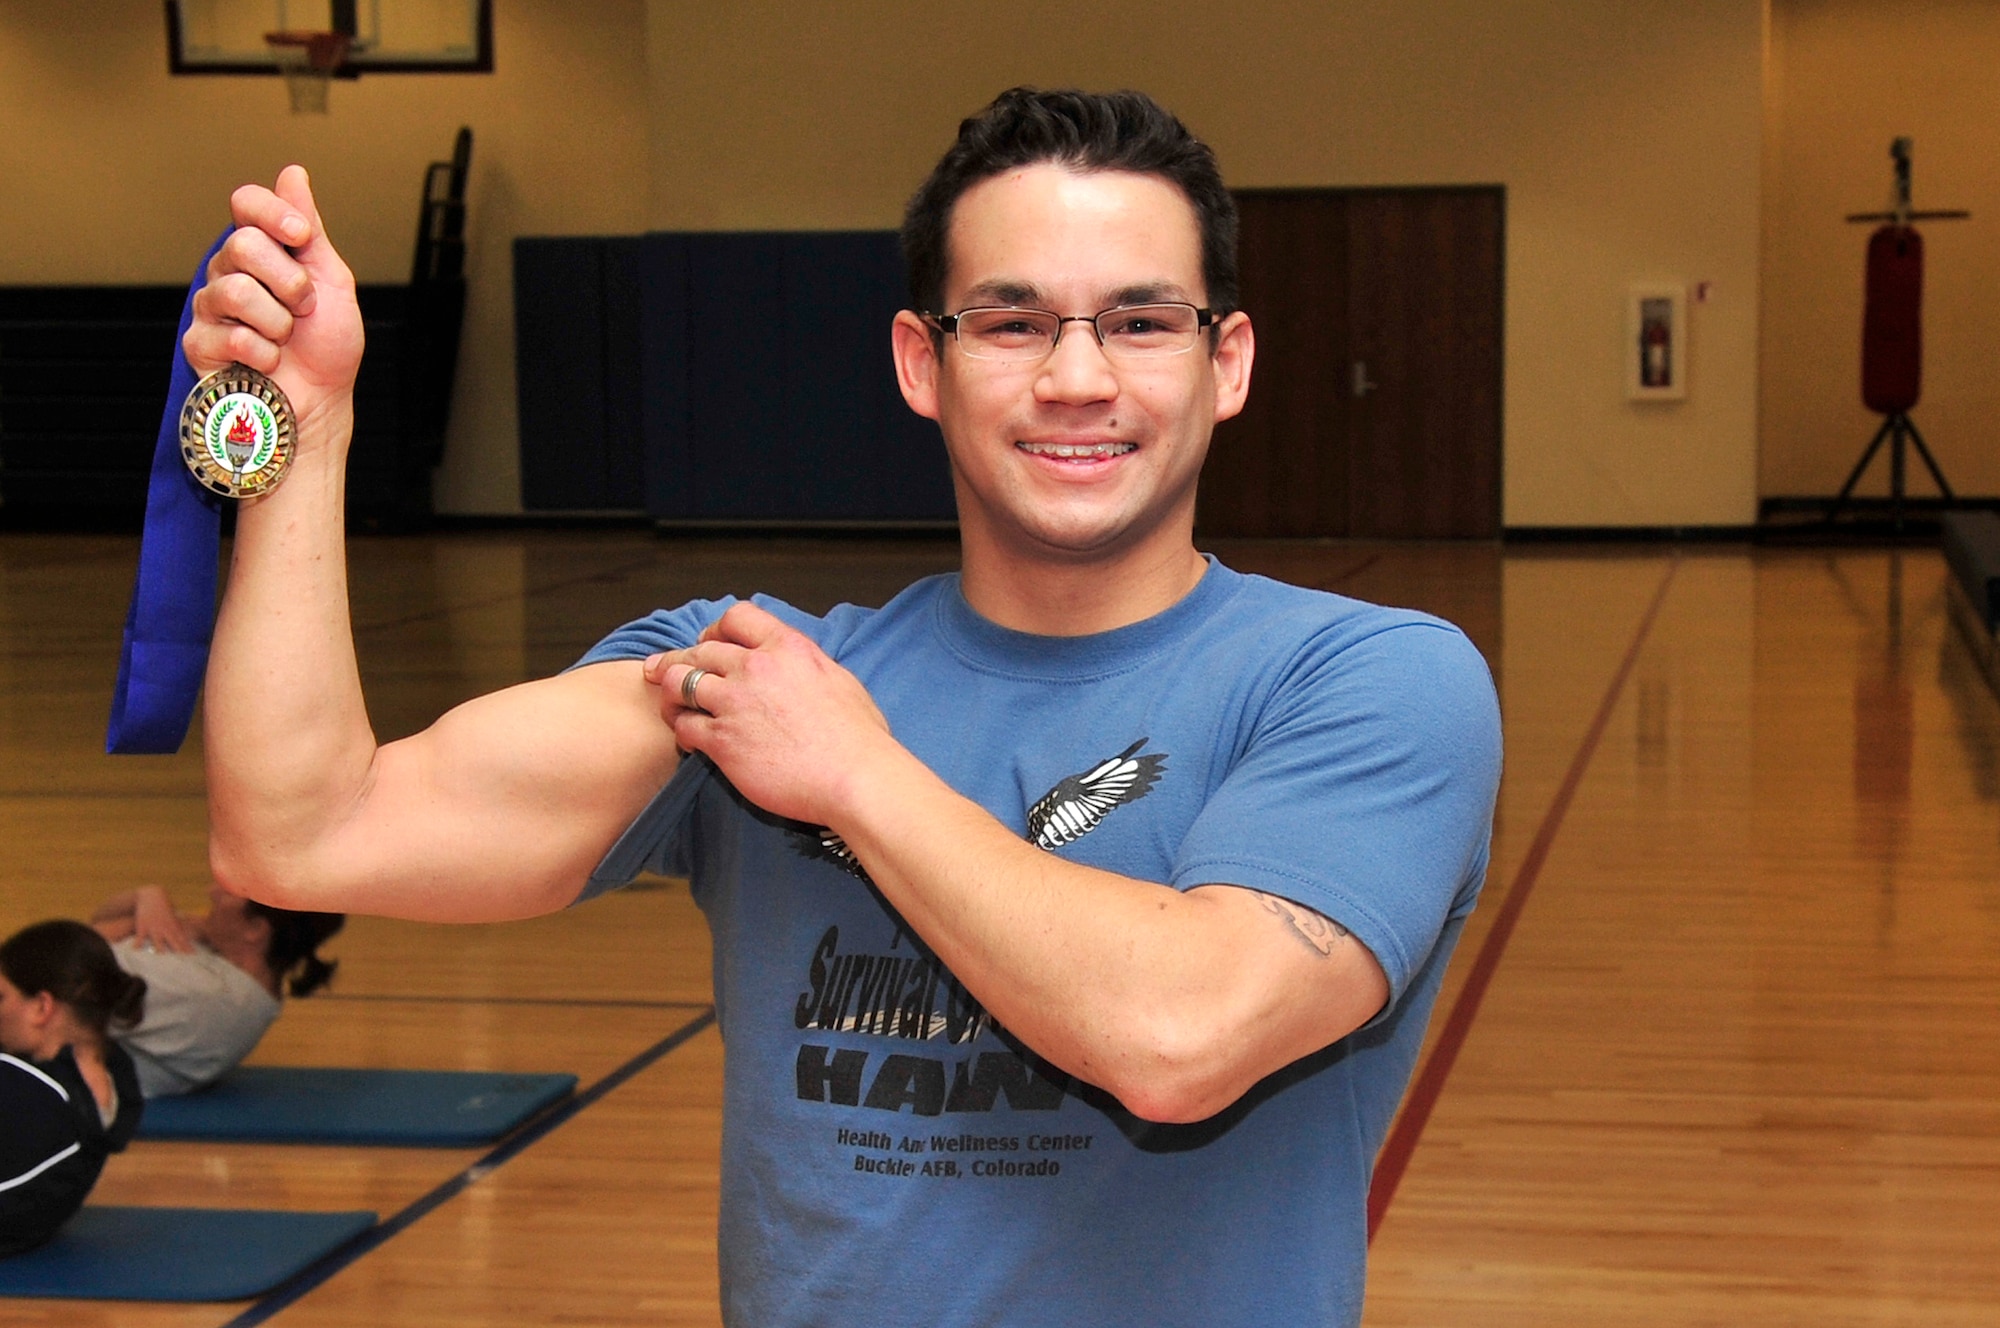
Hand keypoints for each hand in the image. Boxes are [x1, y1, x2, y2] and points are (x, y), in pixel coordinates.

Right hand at [130, 885, 196, 953]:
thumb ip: (178, 926)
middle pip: (173, 941)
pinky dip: (138, 942)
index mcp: (174, 926)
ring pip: (158, 940)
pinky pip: (140, 936)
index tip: (193, 955)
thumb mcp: (173, 916)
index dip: (187, 947)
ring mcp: (154, 927)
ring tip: (163, 956)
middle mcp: (165, 928)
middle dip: (179, 949)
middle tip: (185, 959)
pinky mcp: (143, 925)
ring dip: (160, 948)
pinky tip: (136, 949)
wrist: (152, 895)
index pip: (182, 939)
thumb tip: (185, 935)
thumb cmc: (164, 907)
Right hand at [182, 164, 363, 441]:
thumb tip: (293, 173)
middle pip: (243, 244)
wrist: (321, 403)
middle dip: (289, 282)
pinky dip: (265, 353)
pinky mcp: (198, 343)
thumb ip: (309, 231)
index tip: (301, 236)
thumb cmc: (328, 346)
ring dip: (278, 322)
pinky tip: (268, 362)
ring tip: (286, 339)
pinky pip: (229, 333)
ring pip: (234, 289)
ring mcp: (210, 306)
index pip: (245, 203)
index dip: (272, 212)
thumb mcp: (331, 281)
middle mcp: (230, 271)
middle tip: (304, 308)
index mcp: (263, 252)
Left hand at [641, 603, 896, 827]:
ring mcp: (735, 702)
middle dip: (678, 660)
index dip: (716, 629)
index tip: (709, 642)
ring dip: (670, 694)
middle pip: (699, 650)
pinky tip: (689, 741)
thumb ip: (807, 665)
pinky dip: (681, 731)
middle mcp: (756, 667)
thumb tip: (799, 669)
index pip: (736, 617)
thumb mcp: (838, 679)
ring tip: (670, 705)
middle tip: (663, 670)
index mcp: (787, 647)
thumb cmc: (858, 737)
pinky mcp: (723, 740)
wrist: (854, 777)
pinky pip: (683, 726)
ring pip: (679, 683)